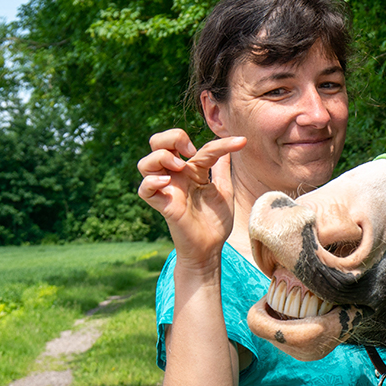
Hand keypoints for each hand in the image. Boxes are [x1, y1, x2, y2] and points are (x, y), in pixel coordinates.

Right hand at [137, 130, 247, 267]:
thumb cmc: (215, 222)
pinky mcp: (162, 205)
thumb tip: (232, 145)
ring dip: (161, 157)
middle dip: (171, 137)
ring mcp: (167, 190)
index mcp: (191, 171)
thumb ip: (222, 168)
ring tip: (181, 166)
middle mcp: (176, 177)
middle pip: (157, 143)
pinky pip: (144, 189)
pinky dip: (151, 181)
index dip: (220, 142)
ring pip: (145, 163)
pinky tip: (167, 181)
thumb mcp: (224, 190)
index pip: (198, 147)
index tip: (241, 143)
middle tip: (189, 151)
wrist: (211, 248)